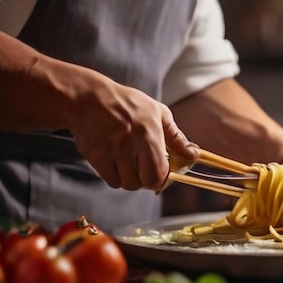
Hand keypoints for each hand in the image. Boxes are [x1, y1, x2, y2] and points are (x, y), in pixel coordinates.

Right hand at [69, 72, 198, 190]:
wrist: (88, 99)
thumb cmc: (128, 104)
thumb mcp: (158, 114)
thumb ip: (177, 138)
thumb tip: (194, 155)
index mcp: (150, 135)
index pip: (160, 173)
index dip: (163, 176)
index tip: (161, 170)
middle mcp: (131, 145)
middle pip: (144, 183)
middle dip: (147, 180)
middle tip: (144, 168)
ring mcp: (112, 152)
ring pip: (127, 184)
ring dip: (131, 178)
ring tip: (129, 161)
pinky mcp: (96, 157)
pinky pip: (111, 181)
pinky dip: (115, 176)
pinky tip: (116, 162)